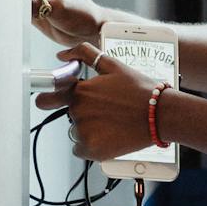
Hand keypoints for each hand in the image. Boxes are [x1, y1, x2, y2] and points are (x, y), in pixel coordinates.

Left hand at [33, 42, 164, 161]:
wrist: (160, 114)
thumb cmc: (140, 89)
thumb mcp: (113, 65)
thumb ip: (84, 55)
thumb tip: (61, 55)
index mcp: (79, 91)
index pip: (47, 98)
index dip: (47, 100)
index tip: (46, 102)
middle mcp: (78, 112)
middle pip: (72, 116)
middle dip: (85, 114)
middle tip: (108, 112)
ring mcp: (84, 132)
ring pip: (78, 133)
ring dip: (91, 130)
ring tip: (114, 123)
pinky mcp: (92, 150)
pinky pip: (82, 150)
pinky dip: (93, 146)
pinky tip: (110, 136)